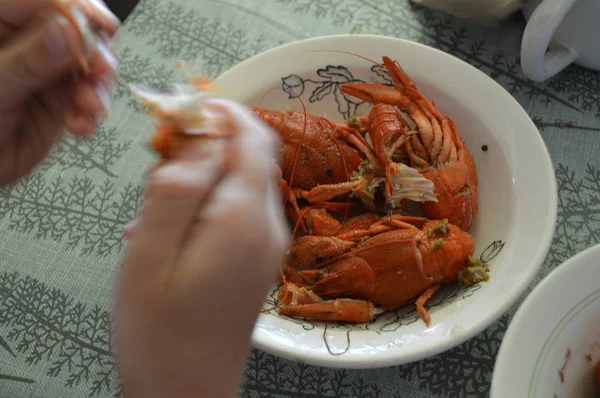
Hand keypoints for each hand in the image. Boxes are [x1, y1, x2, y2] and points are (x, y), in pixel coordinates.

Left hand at [0, 0, 119, 185]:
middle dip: (95, 52)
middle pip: (75, 28)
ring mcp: (45, 70)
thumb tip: (66, 31)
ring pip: (90, 63)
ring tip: (91, 107)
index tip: (97, 25)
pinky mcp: (61, 97)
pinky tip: (81, 124)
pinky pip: (90, 95)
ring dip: (98, 87)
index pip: (44, 0)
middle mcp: (25, 43)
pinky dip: (93, 112)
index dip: (77, 9)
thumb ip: (30, 61)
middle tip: (100, 71)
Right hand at [115, 100, 288, 397]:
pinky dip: (210, 202)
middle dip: (207, 145)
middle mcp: (270, 225)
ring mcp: (270, 244)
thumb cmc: (160, 331)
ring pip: (243, 181)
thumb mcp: (151, 254)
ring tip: (158, 209)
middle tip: (159, 168)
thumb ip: (177, 188)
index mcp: (246, 217)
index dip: (221, 112)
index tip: (180, 115)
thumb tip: (201, 134)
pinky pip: (240, 209)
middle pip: (250, 156)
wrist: (188, 392)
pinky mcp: (260, 258)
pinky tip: (174, 232)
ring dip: (204, 175)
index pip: (253, 136)